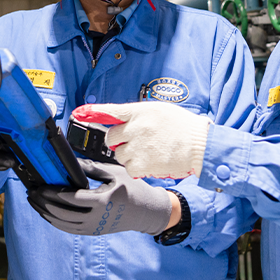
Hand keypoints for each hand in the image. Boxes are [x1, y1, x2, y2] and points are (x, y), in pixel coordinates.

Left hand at [28, 159, 172, 235]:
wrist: (146, 212)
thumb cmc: (131, 189)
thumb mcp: (113, 173)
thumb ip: (90, 168)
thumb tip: (69, 162)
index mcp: (101, 202)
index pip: (70, 199)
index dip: (52, 193)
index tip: (40, 186)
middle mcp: (96, 219)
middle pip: (62, 213)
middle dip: (44, 203)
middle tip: (32, 192)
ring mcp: (93, 228)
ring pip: (63, 224)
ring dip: (46, 214)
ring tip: (33, 202)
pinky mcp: (92, 232)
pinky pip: (69, 229)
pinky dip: (55, 222)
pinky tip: (45, 213)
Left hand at [71, 102, 210, 178]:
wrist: (200, 145)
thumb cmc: (183, 127)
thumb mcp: (159, 111)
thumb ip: (138, 115)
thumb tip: (121, 120)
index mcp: (139, 111)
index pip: (110, 111)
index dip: (91, 113)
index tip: (78, 113)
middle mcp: (136, 127)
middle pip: (111, 137)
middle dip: (119, 142)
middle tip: (135, 142)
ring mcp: (138, 146)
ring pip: (119, 154)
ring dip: (129, 155)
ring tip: (149, 151)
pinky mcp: (143, 164)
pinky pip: (129, 168)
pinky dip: (137, 168)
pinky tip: (151, 161)